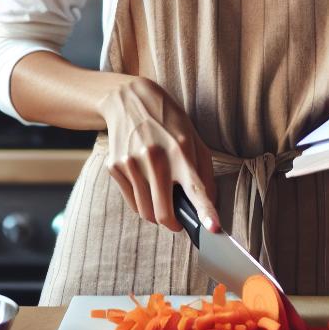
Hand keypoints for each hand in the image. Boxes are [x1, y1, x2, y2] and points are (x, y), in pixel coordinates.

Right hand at [97, 76, 224, 233]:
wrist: (129, 99)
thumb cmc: (168, 122)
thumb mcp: (193, 139)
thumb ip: (204, 172)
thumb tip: (211, 204)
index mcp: (180, 151)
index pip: (196, 187)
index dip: (205, 211)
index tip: (213, 229)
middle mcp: (155, 159)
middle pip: (163, 214)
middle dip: (174, 224)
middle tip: (179, 221)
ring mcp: (132, 163)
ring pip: (146, 213)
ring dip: (157, 214)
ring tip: (161, 195)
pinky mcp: (115, 167)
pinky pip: (132, 202)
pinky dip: (142, 202)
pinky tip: (145, 183)